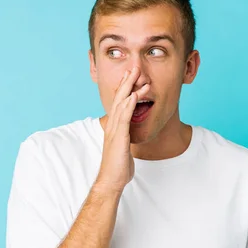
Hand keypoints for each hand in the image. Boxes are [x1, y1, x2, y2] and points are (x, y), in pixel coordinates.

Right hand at [95, 67, 149, 193]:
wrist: (111, 181)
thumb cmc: (118, 167)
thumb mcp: (123, 149)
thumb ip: (126, 140)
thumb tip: (130, 137)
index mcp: (114, 127)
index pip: (119, 103)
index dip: (124, 89)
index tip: (130, 76)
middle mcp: (113, 125)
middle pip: (119, 98)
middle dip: (126, 82)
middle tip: (133, 67)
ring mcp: (115, 130)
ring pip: (121, 104)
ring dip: (129, 88)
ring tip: (136, 75)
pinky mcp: (119, 137)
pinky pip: (124, 118)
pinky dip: (128, 105)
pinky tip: (134, 95)